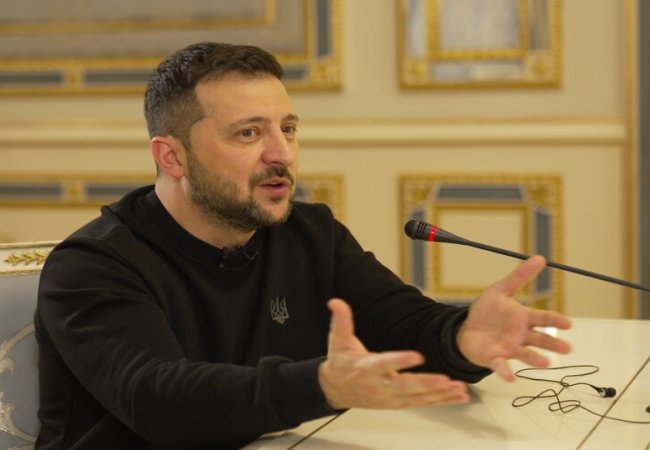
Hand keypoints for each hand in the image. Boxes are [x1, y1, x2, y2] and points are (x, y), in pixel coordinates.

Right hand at [318, 298, 468, 409]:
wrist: (336, 389)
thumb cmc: (342, 364)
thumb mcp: (338, 340)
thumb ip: (341, 320)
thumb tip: (335, 302)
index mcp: (366, 368)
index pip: (384, 364)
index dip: (400, 360)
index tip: (417, 356)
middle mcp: (380, 385)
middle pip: (405, 386)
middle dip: (426, 384)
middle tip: (445, 380)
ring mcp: (390, 397)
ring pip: (418, 397)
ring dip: (440, 394)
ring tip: (459, 388)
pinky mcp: (399, 404)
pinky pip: (423, 403)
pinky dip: (442, 401)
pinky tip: (458, 396)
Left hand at [457, 255, 572, 381]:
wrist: (466, 329)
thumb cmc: (487, 311)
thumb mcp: (500, 290)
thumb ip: (519, 276)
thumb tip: (540, 258)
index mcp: (523, 318)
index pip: (543, 318)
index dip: (555, 320)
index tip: (568, 324)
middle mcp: (520, 335)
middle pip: (540, 339)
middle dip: (553, 343)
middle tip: (567, 348)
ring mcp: (509, 348)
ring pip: (525, 354)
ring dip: (535, 359)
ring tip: (545, 363)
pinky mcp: (495, 358)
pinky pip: (501, 366)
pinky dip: (506, 371)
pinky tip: (510, 376)